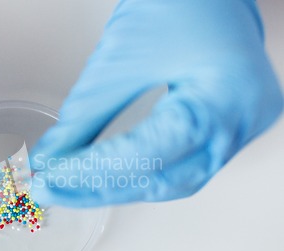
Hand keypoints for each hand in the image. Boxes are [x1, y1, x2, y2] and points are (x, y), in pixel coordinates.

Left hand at [31, 0, 282, 206]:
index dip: (91, 171)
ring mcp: (240, 132)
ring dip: (117, 190)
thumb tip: (51, 158)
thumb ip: (85, 115)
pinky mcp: (228, 133)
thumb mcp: (120, 59)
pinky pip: (181, 170)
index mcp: (221, 98)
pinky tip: (106, 180)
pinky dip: (140, 177)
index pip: (147, 153)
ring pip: (171, 183)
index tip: (50, 179)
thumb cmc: (176, 7)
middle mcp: (240, 125)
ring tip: (70, 190)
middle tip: (51, 191)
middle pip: (161, 179)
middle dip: (99, 189)